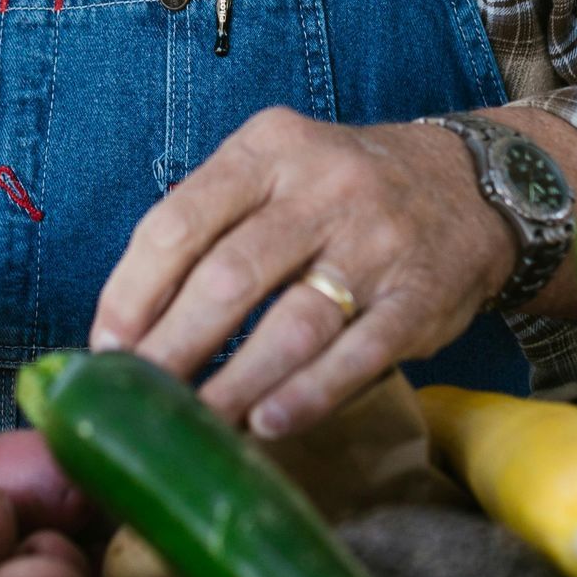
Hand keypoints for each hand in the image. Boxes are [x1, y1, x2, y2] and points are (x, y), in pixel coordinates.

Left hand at [89, 111, 518, 438]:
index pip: (178, 221)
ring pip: (291, 324)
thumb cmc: (341, 194)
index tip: (106, 348)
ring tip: (194, 426)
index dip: (132, 292)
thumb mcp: (275, 171)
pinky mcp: (421, 297)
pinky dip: (309, 394)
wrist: (470, 186)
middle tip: (137, 403)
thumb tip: (126, 320)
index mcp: (268, 150)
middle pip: (227, 277)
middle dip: (171, 349)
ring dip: (233, 384)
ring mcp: (376, 243)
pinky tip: (267, 424)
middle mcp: (323, 188)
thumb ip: (209, 225)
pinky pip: (359, 354)